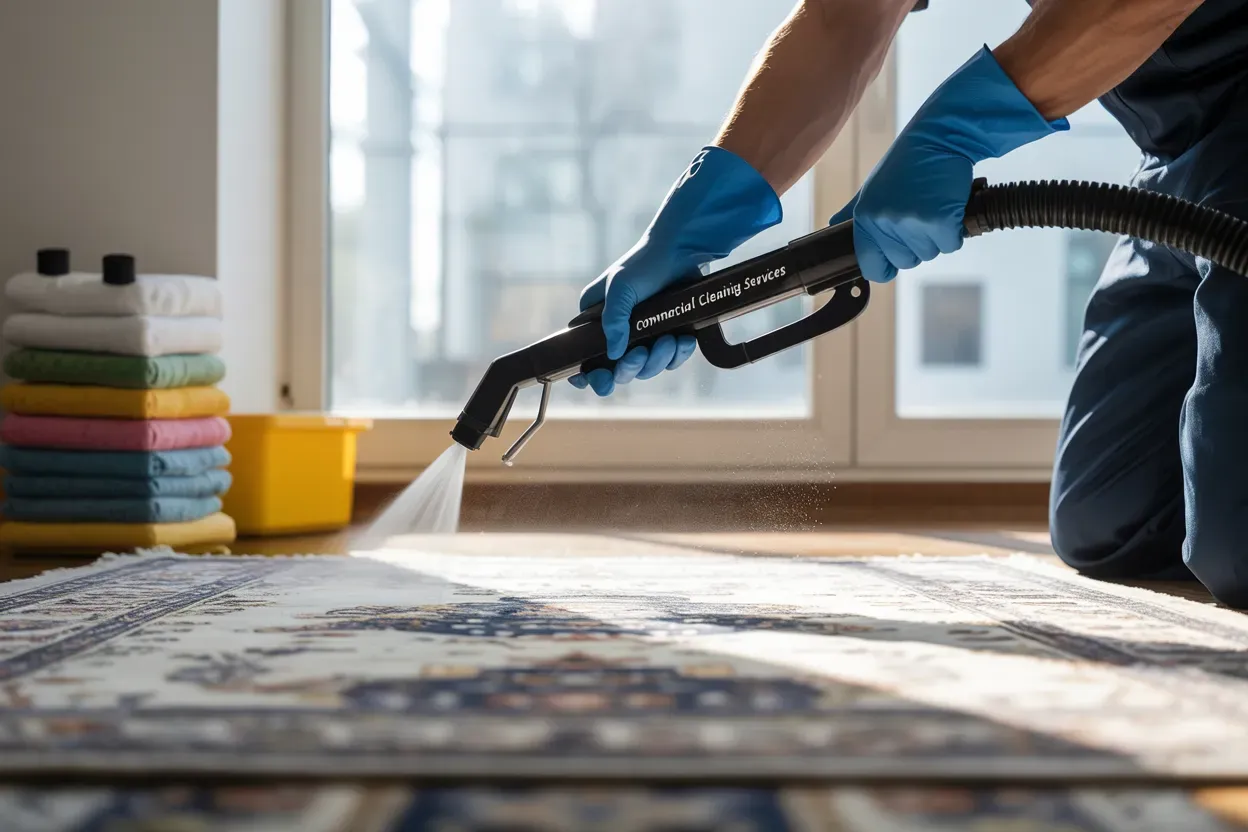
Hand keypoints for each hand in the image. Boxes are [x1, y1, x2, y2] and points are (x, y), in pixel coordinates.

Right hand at [568, 146, 781, 395]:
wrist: (684, 250)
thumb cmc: (646, 262)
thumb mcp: (621, 288)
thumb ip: (613, 321)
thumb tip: (612, 355)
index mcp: (595, 318)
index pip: (583, 356)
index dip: (589, 375)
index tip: (601, 382)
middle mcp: (617, 330)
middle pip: (617, 369)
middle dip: (630, 367)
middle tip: (639, 355)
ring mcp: (643, 334)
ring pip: (646, 368)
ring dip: (657, 360)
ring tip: (669, 340)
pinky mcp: (667, 334)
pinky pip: (669, 360)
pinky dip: (677, 355)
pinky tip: (683, 340)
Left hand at [831, 46, 1067, 282]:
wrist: (938, 138)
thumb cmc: (907, 165)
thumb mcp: (870, 189)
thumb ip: (852, 213)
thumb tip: (833, 228)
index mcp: (865, 218)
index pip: (871, 266)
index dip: (885, 264)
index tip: (894, 256)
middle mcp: (884, 223)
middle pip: (905, 262)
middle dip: (916, 245)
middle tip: (920, 214)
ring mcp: (912, 223)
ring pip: (929, 253)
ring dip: (936, 236)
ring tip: (933, 206)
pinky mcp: (940, 220)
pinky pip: (949, 245)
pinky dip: (954, 231)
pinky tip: (947, 206)